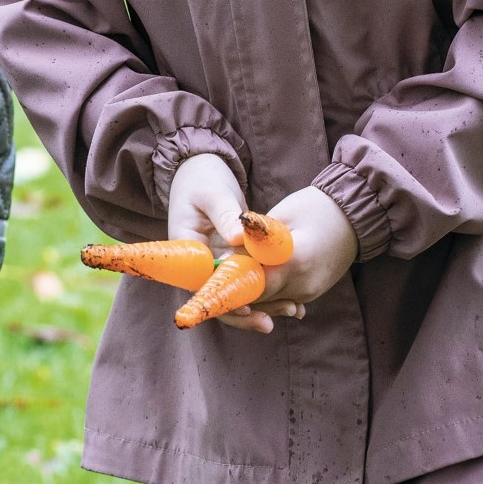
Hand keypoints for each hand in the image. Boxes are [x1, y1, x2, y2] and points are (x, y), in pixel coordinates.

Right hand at [167, 155, 304, 333]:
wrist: (199, 169)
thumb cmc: (202, 178)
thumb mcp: (212, 193)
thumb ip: (224, 214)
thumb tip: (238, 238)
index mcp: (187, 251)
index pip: (204, 285)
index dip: (226, 299)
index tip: (249, 308)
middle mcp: (200, 263)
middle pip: (222, 296)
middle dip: (250, 310)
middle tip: (281, 314)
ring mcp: (217, 262)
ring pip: (238, 292)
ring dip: (264, 303)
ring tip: (294, 310)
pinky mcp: (233, 258)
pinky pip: (249, 278)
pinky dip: (268, 287)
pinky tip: (293, 299)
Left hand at [211, 186, 358, 335]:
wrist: (356, 215)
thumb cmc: (316, 207)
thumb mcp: (281, 216)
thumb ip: (254, 239)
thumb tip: (227, 254)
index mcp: (294, 262)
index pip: (250, 283)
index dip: (227, 282)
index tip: (208, 278)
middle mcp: (302, 285)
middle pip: (256, 298)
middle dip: (234, 288)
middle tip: (213, 278)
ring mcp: (309, 293)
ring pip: (267, 301)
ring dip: (249, 291)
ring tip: (230, 277)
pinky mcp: (311, 293)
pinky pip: (281, 298)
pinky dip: (266, 291)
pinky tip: (254, 282)